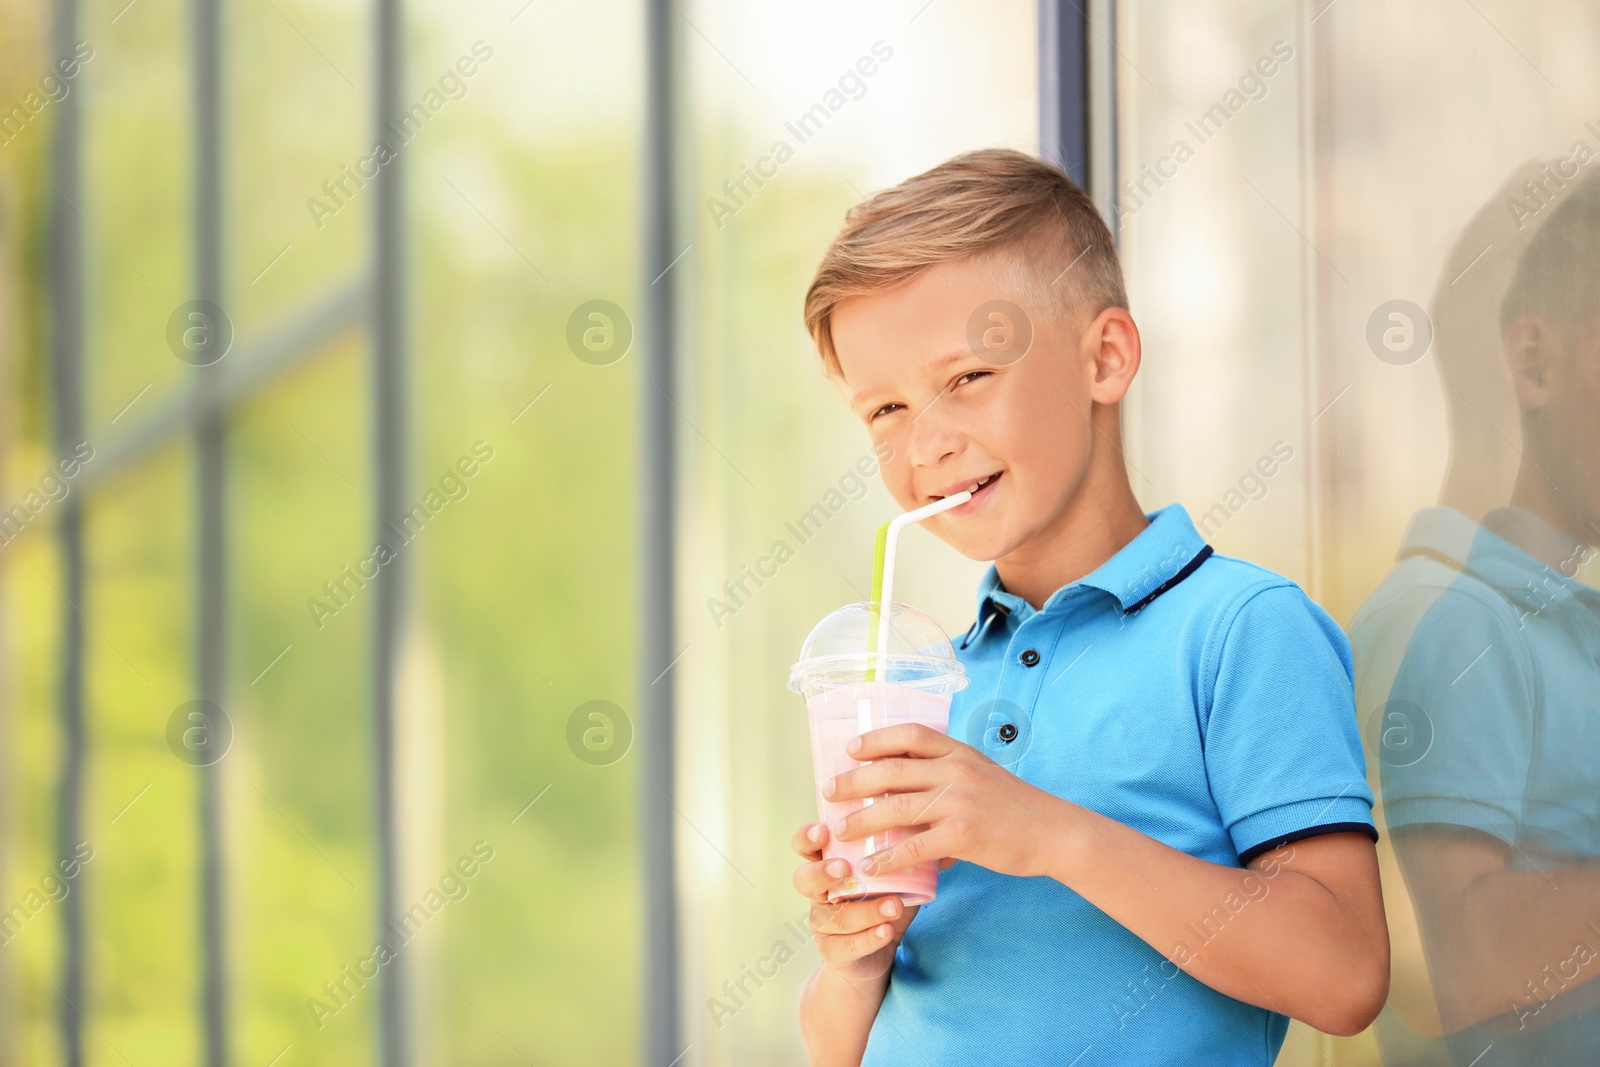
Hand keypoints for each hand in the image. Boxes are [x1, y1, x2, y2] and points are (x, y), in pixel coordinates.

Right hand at [789, 821, 952, 982]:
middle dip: (821, 872)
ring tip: (893, 905)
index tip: (824, 830)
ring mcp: (822, 924)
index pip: (804, 846)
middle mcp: (818, 893)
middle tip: (844, 868)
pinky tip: (886, 930)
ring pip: (833, 917)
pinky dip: (868, 938)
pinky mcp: (833, 952)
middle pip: (802, 880)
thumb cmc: (881, 900)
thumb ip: (899, 853)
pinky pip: (845, 946)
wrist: (876, 954)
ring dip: (864, 910)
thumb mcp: (889, 874)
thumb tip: (929, 825)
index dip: (807, 837)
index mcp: (826, 865)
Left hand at [822, 723, 1066, 880]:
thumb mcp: (983, 776)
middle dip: (854, 781)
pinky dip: (888, 857)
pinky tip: (872, 867)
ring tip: (841, 832)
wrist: (1054, 832)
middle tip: (829, 791)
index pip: (909, 734)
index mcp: (959, 752)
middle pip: (892, 769)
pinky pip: (915, 846)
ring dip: (862, 820)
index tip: (851, 750)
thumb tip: (909, 795)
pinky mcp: (964, 835)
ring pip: (896, 807)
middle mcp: (956, 771)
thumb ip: (948, 778)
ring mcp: (960, 802)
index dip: (875, 739)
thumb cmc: (1016, 807)